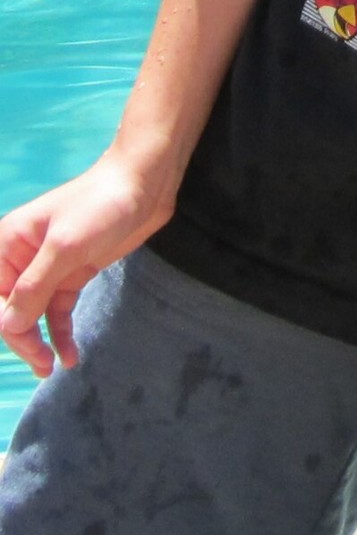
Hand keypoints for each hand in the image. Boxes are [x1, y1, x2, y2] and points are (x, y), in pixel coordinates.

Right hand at [0, 147, 173, 375]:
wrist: (148, 181)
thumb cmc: (103, 203)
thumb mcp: (66, 246)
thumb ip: (34, 287)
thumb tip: (8, 326)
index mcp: (8, 243)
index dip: (8, 326)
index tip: (29, 349)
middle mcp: (22, 257)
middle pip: (11, 310)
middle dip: (23, 340)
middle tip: (42, 366)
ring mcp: (48, 267)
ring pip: (33, 314)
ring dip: (39, 342)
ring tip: (52, 368)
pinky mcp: (73, 272)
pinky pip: (57, 310)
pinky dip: (60, 332)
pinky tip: (69, 354)